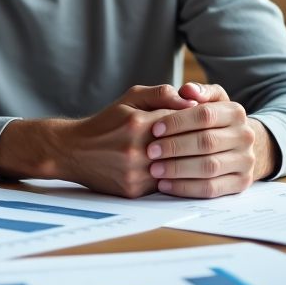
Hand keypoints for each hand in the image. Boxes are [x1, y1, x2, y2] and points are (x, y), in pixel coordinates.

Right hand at [0, 85, 195, 197]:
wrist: (73, 151)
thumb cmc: (106, 122)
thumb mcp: (130, 98)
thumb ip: (161, 94)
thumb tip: (191, 101)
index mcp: (137, 123)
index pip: (182, 121)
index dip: (197, 121)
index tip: (209, 121)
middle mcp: (136, 149)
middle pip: (182, 147)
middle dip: (197, 142)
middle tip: (212, 139)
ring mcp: (134, 173)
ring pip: (176, 168)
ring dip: (188, 162)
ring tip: (200, 154)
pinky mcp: (133, 191)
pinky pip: (164, 184)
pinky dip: (173, 177)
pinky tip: (180, 169)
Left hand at [146, 82, 274, 197]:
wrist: (235, 146)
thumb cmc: (210, 121)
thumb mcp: (207, 101)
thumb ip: (196, 92)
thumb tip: (187, 91)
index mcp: (236, 112)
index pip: (205, 115)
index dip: (177, 122)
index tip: (154, 128)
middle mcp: (245, 136)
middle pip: (207, 142)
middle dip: (175, 147)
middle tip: (150, 151)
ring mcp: (246, 161)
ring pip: (209, 167)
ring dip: (177, 169)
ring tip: (154, 169)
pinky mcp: (241, 183)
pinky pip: (211, 189)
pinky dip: (185, 188)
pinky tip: (164, 185)